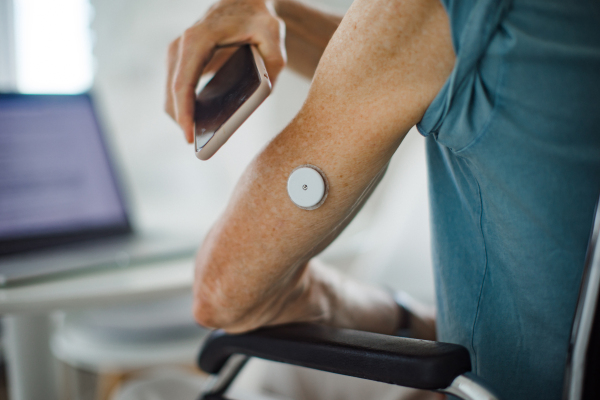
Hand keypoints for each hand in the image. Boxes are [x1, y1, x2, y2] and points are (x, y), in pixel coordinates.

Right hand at [165, 0, 285, 142]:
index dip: (185, 114)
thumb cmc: (260, 17)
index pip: (183, 84)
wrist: (247, 0)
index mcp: (199, 39)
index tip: (190, 138)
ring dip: (183, 115)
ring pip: (171, 93)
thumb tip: (262, 90)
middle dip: (183, 120)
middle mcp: (182, 44)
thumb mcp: (274, 35)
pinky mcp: (182, 58)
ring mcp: (179, 51)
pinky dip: (186, 106)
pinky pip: (177, 88)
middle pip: (172, 93)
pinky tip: (202, 120)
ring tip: (201, 136)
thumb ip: (273, 61)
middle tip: (199, 145)